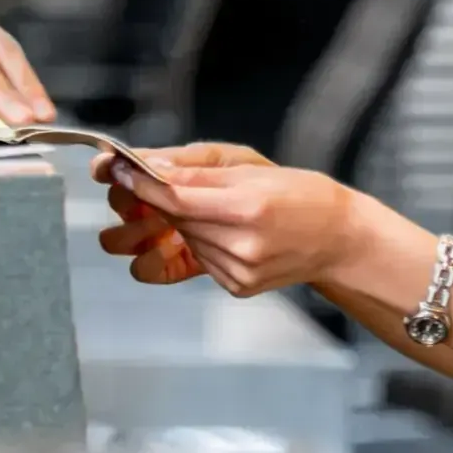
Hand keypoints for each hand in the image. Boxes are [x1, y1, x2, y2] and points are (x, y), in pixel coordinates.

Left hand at [98, 143, 375, 297]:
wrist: (338, 238)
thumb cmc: (298, 193)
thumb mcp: (247, 165)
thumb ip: (193, 166)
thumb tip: (146, 165)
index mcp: (247, 206)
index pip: (174, 195)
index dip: (139, 182)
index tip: (114, 168)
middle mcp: (242, 244)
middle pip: (172, 218)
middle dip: (152, 200)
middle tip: (144, 183)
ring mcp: (238, 272)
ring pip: (179, 239)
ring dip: (177, 223)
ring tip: (199, 209)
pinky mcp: (236, 287)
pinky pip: (195, 261)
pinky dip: (197, 244)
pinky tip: (221, 234)